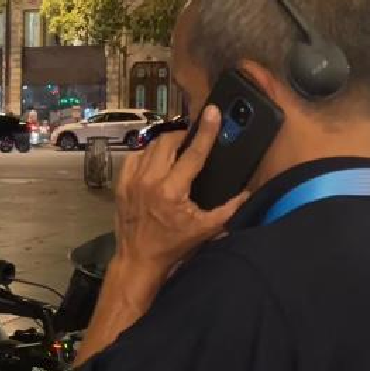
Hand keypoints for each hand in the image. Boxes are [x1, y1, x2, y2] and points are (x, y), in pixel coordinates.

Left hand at [113, 106, 246, 271]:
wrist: (139, 259)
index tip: (212, 112)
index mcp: (172, 191)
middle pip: (168, 141)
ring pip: (150, 146)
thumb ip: (230, 209)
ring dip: (165, 143)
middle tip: (193, 138)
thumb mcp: (206, 229)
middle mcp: (149, 181)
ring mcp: (132, 181)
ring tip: (177, 148)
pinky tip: (156, 159)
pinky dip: (146, 153)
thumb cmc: (173, 245)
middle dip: (183, 135)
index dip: (206, 131)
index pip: (193, 153)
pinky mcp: (121, 184)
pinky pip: (133, 156)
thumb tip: (248, 193)